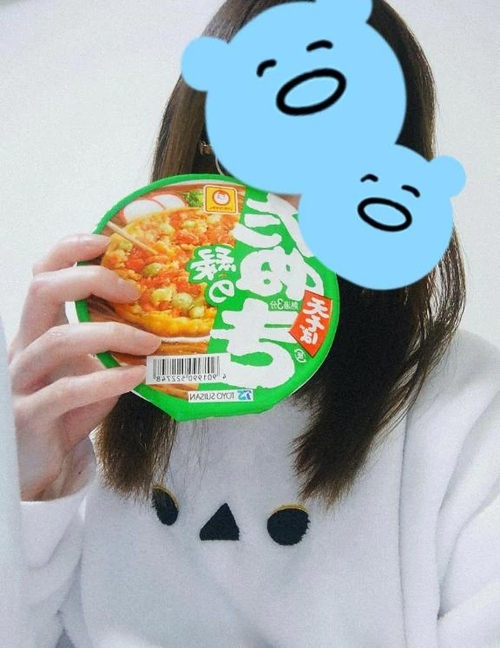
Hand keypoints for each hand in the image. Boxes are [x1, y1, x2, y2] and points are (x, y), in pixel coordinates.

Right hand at [9, 234, 160, 499]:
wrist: (41, 463)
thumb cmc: (69, 410)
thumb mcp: (92, 368)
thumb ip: (113, 343)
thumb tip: (166, 318)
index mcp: (38, 329)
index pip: (42, 274)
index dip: (70, 249)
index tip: (108, 241)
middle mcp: (24, 347)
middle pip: (42, 291)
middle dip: (90, 279)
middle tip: (134, 289)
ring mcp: (21, 380)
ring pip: (59, 339)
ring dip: (113, 334)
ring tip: (152, 341)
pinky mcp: (29, 415)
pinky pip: (67, 390)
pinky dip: (107, 379)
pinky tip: (136, 375)